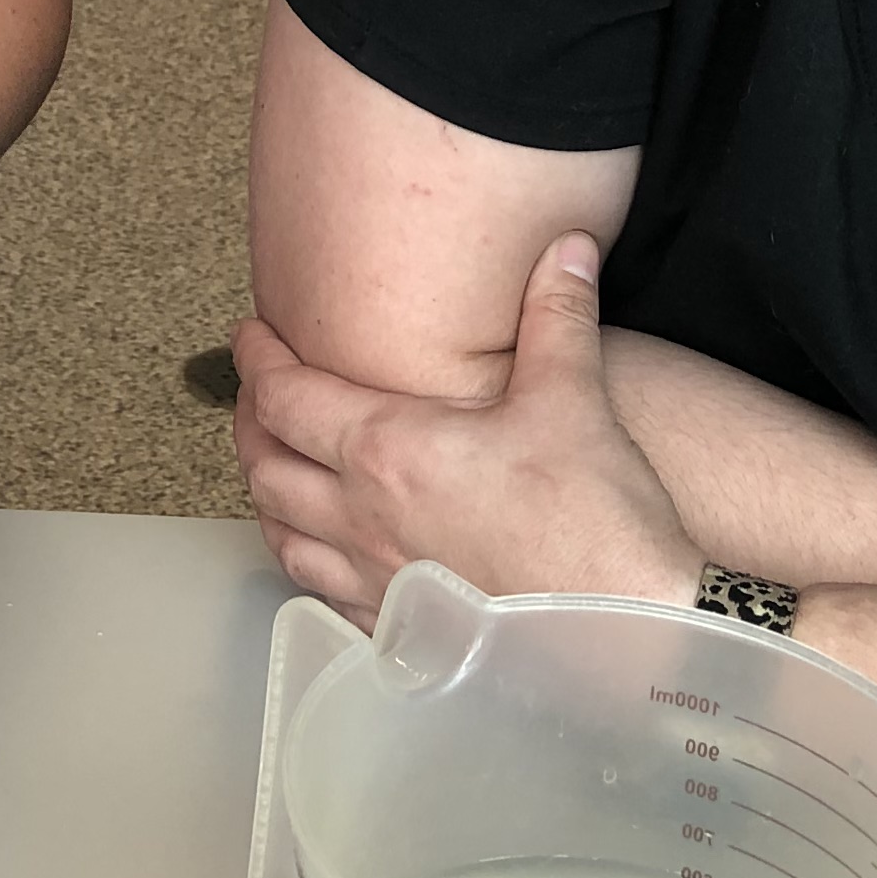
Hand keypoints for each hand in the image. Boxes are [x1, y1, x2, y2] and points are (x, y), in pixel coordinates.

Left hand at [232, 232, 700, 617]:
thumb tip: (566, 246)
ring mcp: (376, 581)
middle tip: (256, 394)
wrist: (628, 631)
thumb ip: (557, 313)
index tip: (250, 335)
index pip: (284, 398)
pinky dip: (305, 560)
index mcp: (386, 451)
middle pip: (264, 468)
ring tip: (275, 468)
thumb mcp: (573, 396)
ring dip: (267, 495)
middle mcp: (362, 518)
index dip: (257, 360)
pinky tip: (325, 552)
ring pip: (281, 536)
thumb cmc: (592, 516)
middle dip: (249, 424)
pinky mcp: (401, 628)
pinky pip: (321, 593)